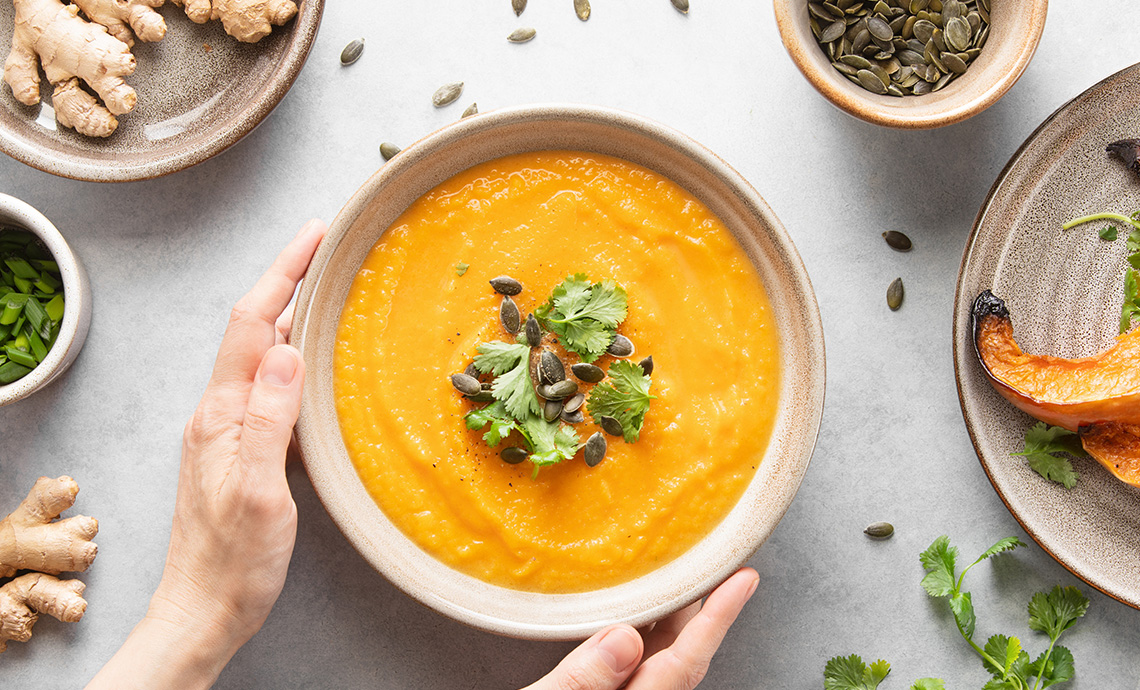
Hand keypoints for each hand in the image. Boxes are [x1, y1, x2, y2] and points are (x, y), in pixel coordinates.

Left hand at [88, 219, 326, 688]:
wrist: (204, 610)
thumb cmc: (233, 560)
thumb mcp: (257, 490)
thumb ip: (269, 419)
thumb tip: (285, 349)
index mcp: (221, 413)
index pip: (252, 323)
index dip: (283, 273)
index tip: (314, 234)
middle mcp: (218, 412)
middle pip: (253, 328)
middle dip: (288, 280)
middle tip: (326, 249)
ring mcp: (226, 430)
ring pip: (259, 355)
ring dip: (290, 315)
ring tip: (324, 289)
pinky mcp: (239, 449)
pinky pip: (267, 385)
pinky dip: (292, 356)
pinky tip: (312, 361)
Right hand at [525, 567, 758, 689]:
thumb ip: (580, 682)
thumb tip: (626, 639)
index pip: (682, 664)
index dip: (717, 619)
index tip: (743, 582)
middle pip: (677, 658)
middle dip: (698, 608)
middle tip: (712, 561)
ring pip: (656, 663)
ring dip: (669, 620)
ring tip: (679, 578)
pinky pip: (633, 671)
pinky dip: (640, 637)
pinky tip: (632, 617)